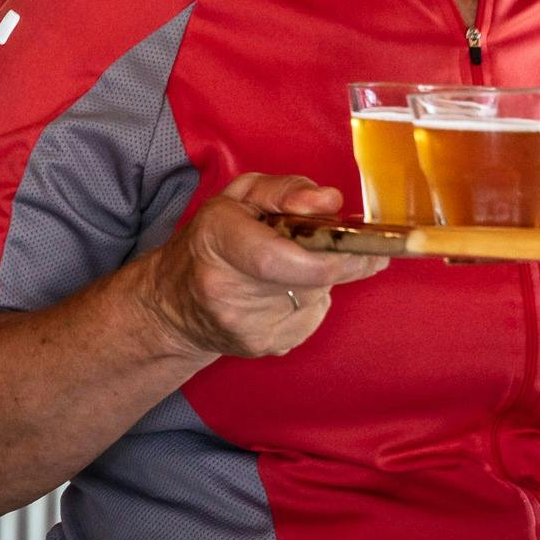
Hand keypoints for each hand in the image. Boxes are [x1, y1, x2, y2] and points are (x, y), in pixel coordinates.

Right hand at [138, 174, 387, 358]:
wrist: (174, 305)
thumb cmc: (211, 241)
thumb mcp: (240, 196)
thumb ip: (286, 192)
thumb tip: (330, 203)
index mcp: (218, 240)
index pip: (282, 258)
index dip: (333, 255)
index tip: (364, 245)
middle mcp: (227, 291)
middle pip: (312, 279)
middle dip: (340, 260)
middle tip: (343, 243)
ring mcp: (246, 327)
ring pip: (317, 297)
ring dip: (321, 278)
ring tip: (292, 264)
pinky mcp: (263, 347)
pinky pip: (311, 317)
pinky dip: (310, 300)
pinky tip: (284, 292)